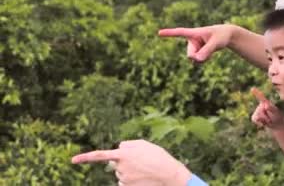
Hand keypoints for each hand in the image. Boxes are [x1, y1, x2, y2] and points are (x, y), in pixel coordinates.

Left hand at [72, 140, 191, 185]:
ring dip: (129, 170)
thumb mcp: (144, 144)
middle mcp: (120, 167)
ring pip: (121, 173)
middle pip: (116, 163)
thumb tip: (117, 148)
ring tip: (145, 169)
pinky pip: (124, 182)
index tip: (72, 160)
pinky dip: (132, 179)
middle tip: (141, 160)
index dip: (85, 157)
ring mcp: (123, 178)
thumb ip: (128, 144)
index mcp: (123, 154)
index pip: (100, 155)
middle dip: (124, 161)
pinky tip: (143, 177)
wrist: (168, 174)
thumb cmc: (158, 156)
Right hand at [158, 25, 233, 61]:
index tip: (159, 33)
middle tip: (209, 50)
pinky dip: (204, 60)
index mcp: (194, 33)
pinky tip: (209, 54)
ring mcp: (193, 47)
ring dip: (203, 58)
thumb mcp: (216, 43)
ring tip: (211, 50)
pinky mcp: (196, 52)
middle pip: (190, 54)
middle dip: (198, 56)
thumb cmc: (221, 36)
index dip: (169, 33)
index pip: (180, 33)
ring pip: (194, 59)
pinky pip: (197, 61)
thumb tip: (197, 60)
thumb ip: (207, 51)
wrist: (225, 36)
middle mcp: (191, 40)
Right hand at [250, 87, 283, 129]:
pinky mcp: (254, 117)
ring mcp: (256, 111)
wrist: (276, 124)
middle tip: (271, 117)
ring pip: (258, 116)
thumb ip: (271, 109)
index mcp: (266, 102)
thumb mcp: (276, 112)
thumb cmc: (277, 116)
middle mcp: (260, 105)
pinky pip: (255, 119)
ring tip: (268, 120)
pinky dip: (260, 122)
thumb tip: (265, 106)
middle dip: (266, 116)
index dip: (256, 93)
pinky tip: (263, 123)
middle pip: (260, 111)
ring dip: (264, 120)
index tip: (252, 89)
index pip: (261, 97)